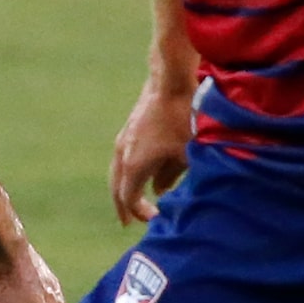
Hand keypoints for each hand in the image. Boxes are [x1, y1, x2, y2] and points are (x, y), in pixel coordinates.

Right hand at [110, 82, 193, 224]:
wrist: (170, 81)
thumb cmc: (182, 119)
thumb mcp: (186, 154)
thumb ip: (173, 176)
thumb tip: (161, 189)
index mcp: (134, 165)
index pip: (129, 199)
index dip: (140, 213)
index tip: (156, 220)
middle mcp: (123, 154)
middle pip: (117, 188)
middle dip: (124, 206)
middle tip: (128, 221)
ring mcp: (124, 140)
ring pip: (117, 172)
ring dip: (124, 188)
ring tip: (132, 200)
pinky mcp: (130, 128)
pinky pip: (124, 158)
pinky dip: (129, 172)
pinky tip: (142, 173)